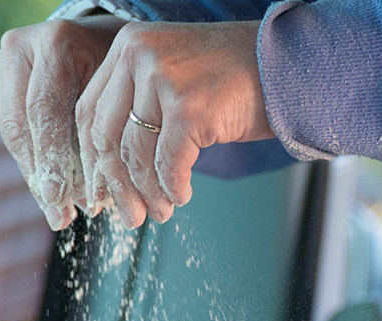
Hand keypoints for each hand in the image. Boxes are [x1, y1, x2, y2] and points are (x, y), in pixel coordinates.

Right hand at [0, 15, 125, 229]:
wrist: (94, 41)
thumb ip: (98, 133)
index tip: (60, 195)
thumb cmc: (113, 69)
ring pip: (12, 131)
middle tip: (59, 212)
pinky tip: (50, 192)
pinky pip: (11, 132)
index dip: (51, 156)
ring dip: (36, 175)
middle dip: (42, 173)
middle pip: (21, 122)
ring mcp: (0, 65)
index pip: (45, 108)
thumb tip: (89, 201)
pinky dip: (32, 163)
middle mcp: (19, 48)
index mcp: (54, 43)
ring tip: (58, 212)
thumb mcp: (112, 91)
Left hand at [75, 21, 274, 228]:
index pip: (89, 110)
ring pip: (136, 153)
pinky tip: (182, 196)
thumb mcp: (175, 75)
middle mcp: (139, 55)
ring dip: (148, 193)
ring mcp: (163, 79)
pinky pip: (169, 163)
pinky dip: (173, 187)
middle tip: (129, 215)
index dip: (92, 159)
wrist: (291, 66)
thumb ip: (139, 103)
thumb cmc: (236, 77)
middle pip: (106, 135)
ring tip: (160, 212)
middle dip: (116, 185)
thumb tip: (111, 166)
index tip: (100, 191)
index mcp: (128, 44)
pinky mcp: (190, 107)